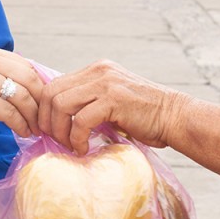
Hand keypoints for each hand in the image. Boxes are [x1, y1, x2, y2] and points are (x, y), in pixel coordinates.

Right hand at [0, 43, 44, 137]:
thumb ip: (3, 71)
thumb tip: (39, 85)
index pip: (25, 64)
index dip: (39, 84)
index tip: (45, 100)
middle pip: (27, 78)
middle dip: (40, 100)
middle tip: (44, 116)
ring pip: (21, 96)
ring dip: (32, 116)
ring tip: (35, 128)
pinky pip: (9, 112)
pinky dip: (20, 124)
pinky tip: (23, 131)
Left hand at [33, 60, 187, 153]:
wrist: (175, 117)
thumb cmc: (146, 117)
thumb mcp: (112, 102)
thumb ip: (90, 103)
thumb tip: (59, 122)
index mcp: (96, 70)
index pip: (55, 84)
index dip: (44, 110)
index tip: (47, 131)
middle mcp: (99, 71)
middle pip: (51, 92)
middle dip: (46, 120)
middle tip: (54, 141)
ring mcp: (106, 83)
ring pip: (60, 104)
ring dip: (60, 130)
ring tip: (70, 146)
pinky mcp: (114, 99)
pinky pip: (80, 119)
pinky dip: (76, 138)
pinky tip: (84, 148)